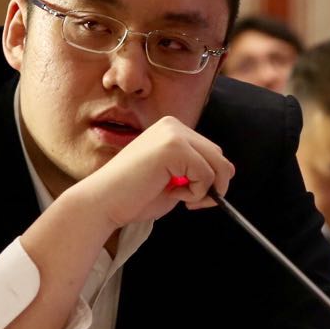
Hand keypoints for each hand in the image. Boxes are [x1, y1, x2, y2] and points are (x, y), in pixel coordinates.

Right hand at [67, 116, 233, 231]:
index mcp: (171, 129)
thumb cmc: (133, 196)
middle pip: (219, 156)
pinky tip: (173, 194)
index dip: (210, 178)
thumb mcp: (172, 180)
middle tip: (192, 202)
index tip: (194, 197)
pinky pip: (206, 174)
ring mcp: (174, 134)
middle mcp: (173, 126)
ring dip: (206, 189)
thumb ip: (195, 172)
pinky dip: (197, 193)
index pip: (210, 151)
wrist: (103, 202)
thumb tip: (226, 175)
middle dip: (214, 184)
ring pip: (218, 165)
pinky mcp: (174, 147)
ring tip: (181, 198)